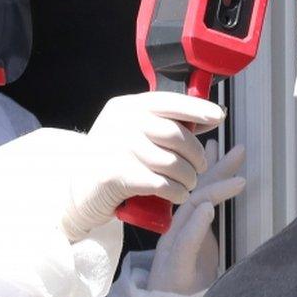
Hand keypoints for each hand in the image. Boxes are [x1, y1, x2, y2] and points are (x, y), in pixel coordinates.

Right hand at [60, 92, 224, 241]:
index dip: (197, 108)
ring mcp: (116, 147)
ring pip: (171, 162)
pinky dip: (176, 191)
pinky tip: (178, 195)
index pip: (168, 101)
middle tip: (200, 166)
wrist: (79, 191)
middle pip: (175, 134)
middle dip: (196, 154)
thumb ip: (164, 124)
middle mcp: (120, 121)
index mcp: (126, 106)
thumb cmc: (113, 161)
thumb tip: (210, 117)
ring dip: (188, 177)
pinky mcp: (116, 174)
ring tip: (188, 183)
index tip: (217, 116)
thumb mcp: (134, 134)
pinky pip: (160, 183)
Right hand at [146, 139, 245, 294]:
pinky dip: (197, 225)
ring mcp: (173, 244)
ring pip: (190, 211)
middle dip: (217, 168)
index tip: (231, 147)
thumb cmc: (185, 276)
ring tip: (237, 181)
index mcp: (184, 221)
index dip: (215, 166)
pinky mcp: (174, 264)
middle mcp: (176, 227)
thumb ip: (205, 219)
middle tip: (240, 151)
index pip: (199, 188)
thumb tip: (215, 197)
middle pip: (195, 191)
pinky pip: (184, 242)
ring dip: (214, 192)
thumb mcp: (199, 243)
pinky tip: (208, 210)